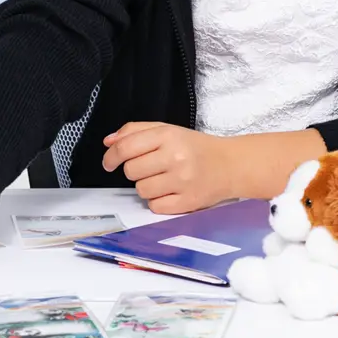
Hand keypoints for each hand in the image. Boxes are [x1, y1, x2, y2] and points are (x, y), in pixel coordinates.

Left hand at [102, 122, 231, 213]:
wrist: (230, 165)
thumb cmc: (194, 147)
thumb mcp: (167, 130)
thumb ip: (135, 131)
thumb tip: (108, 142)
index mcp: (168, 135)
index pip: (126, 147)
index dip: (111, 156)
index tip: (108, 163)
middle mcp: (175, 157)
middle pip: (131, 171)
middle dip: (135, 170)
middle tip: (151, 167)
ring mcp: (183, 181)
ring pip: (141, 190)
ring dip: (146, 186)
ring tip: (163, 179)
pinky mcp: (188, 202)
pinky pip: (155, 206)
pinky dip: (158, 201)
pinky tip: (170, 191)